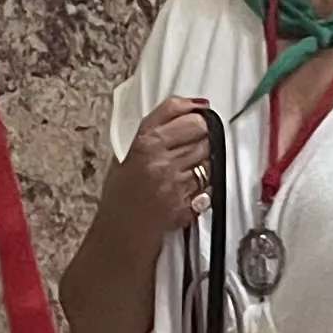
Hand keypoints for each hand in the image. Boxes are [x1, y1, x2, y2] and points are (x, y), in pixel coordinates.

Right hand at [108, 98, 217, 237]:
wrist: (122, 228)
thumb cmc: (124, 188)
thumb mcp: (131, 147)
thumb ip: (161, 121)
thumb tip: (197, 104)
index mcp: (145, 142)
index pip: (189, 116)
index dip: (197, 119)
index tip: (196, 124)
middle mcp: (160, 161)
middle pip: (203, 135)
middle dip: (203, 139)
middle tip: (189, 149)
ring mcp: (174, 183)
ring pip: (209, 160)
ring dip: (204, 163)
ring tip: (184, 171)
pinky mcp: (185, 204)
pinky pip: (209, 187)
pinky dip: (204, 187)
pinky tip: (187, 189)